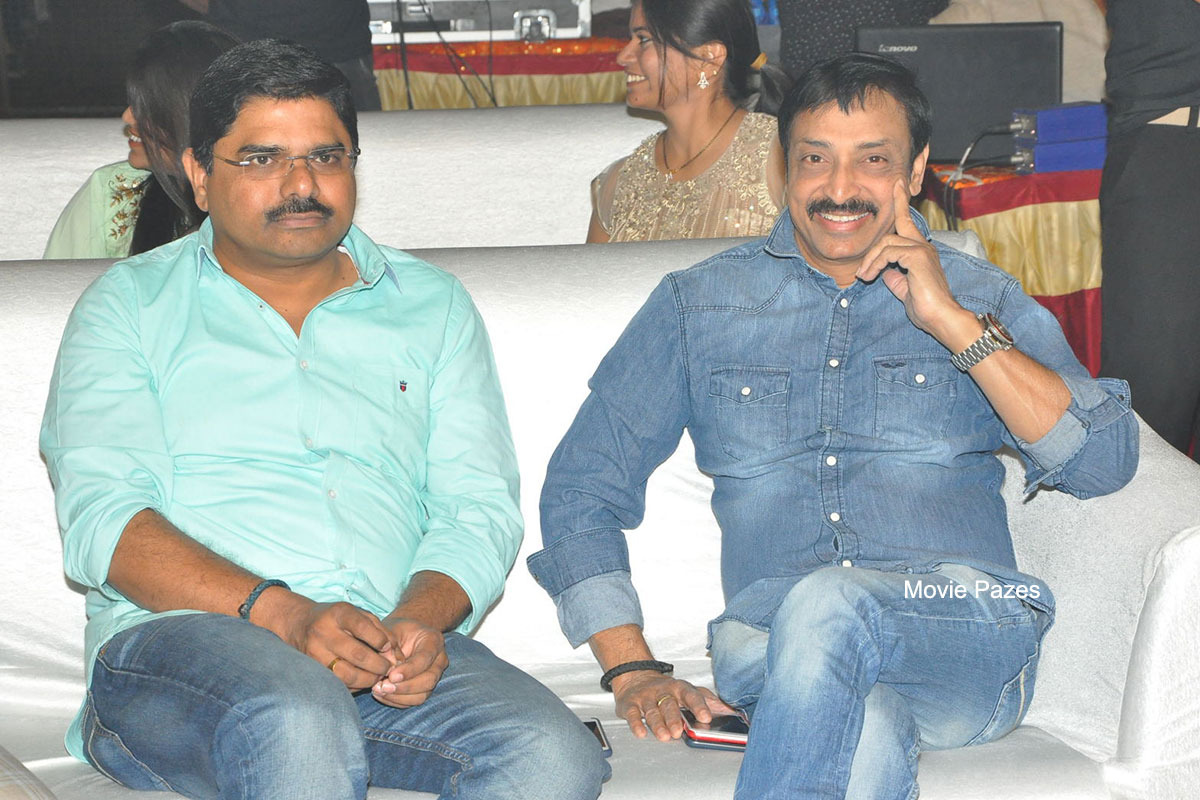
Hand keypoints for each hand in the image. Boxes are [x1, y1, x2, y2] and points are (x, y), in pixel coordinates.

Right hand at [271, 597, 396, 689]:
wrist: (300, 624)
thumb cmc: (338, 620)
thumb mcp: (359, 615)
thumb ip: (381, 631)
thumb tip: (397, 654)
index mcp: (339, 614)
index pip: (363, 628)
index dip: (381, 640)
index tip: (388, 648)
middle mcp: (324, 632)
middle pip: (358, 655)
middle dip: (379, 665)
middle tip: (388, 669)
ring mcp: (315, 652)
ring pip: (347, 675)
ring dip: (368, 679)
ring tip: (377, 677)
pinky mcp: (312, 669)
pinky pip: (337, 684)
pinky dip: (354, 686)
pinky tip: (362, 680)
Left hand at [371, 617, 448, 707]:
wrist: (403, 636)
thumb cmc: (397, 631)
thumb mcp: (392, 630)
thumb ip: (389, 645)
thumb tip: (385, 665)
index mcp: (434, 641)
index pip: (425, 658)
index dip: (409, 670)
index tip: (391, 675)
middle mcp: (439, 660)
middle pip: (429, 680)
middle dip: (405, 687)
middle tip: (383, 686)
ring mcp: (434, 676)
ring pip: (423, 695)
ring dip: (399, 697)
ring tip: (379, 691)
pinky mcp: (424, 689)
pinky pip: (414, 701)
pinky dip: (396, 701)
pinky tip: (381, 694)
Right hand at [612, 671, 735, 741]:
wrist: (636, 678)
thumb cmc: (667, 690)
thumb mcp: (688, 691)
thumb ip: (709, 701)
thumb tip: (733, 711)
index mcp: (680, 688)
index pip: (691, 694)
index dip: (699, 705)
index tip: (706, 717)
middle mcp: (663, 691)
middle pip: (669, 704)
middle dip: (675, 718)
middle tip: (680, 732)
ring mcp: (646, 697)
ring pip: (652, 710)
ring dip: (658, 724)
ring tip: (664, 736)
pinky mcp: (630, 704)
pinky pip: (632, 713)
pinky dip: (636, 723)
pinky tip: (641, 732)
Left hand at [856, 179, 967, 341]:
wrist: (941, 318)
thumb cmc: (924, 306)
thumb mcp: (902, 286)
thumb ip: (892, 273)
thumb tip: (881, 268)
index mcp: (921, 251)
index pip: (908, 222)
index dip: (901, 203)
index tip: (897, 185)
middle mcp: (924, 246)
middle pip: (896, 226)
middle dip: (883, 229)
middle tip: (868, 254)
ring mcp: (922, 250)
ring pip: (887, 242)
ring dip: (870, 259)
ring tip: (864, 276)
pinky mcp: (918, 257)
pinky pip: (889, 253)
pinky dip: (875, 264)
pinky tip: (871, 276)